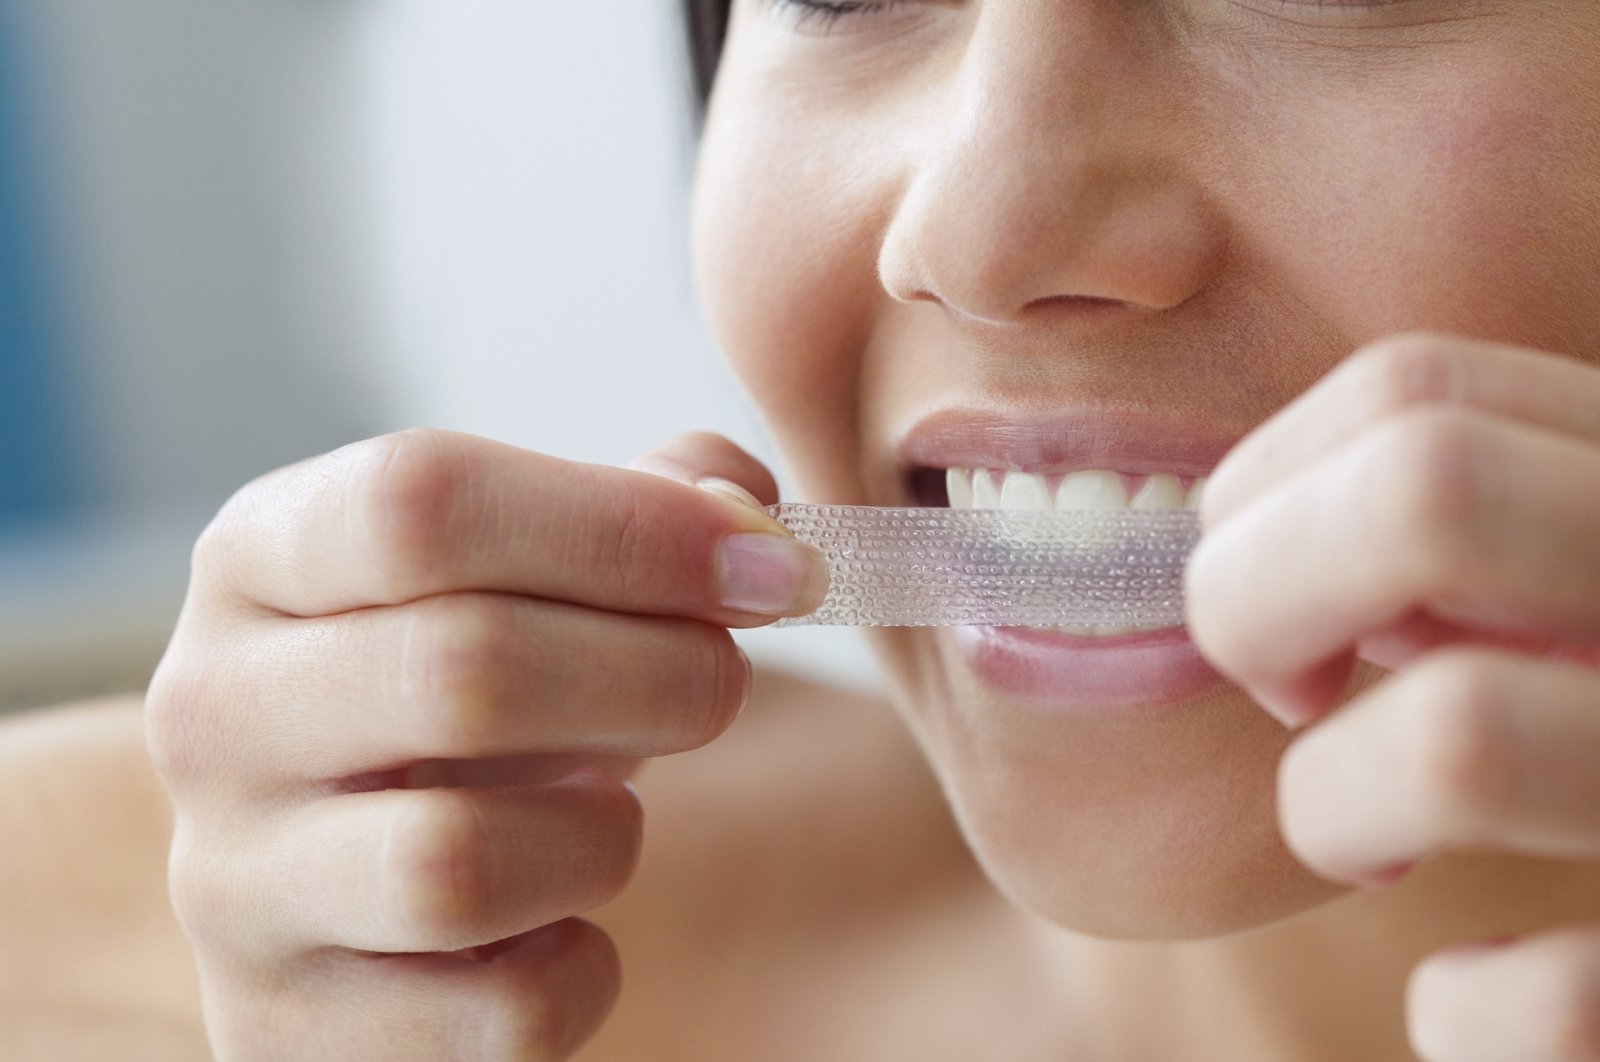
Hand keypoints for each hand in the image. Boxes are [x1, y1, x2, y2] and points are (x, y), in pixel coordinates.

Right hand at [145, 429, 825, 1059]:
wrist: (345, 878)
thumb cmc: (462, 697)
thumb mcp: (527, 571)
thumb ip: (645, 506)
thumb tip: (747, 515)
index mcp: (262, 558)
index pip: (422, 503)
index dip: (627, 528)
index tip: (769, 566)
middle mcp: (213, 713)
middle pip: (462, 670)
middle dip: (657, 673)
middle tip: (726, 682)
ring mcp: (232, 884)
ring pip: (462, 862)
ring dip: (603, 835)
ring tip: (610, 813)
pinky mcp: (285, 1027)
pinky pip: (499, 1015)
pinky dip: (580, 969)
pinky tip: (562, 923)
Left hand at [1187, 334, 1599, 1060]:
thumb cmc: (1598, 738)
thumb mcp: (1566, 582)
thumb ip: (1457, 537)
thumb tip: (1252, 534)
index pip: (1412, 394)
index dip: (1270, 493)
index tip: (1278, 600)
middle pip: (1422, 488)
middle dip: (1257, 599)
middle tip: (1283, 693)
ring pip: (1457, 738)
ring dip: (1335, 805)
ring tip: (1367, 845)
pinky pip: (1555, 1004)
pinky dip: (1466, 1013)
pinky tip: (1478, 998)